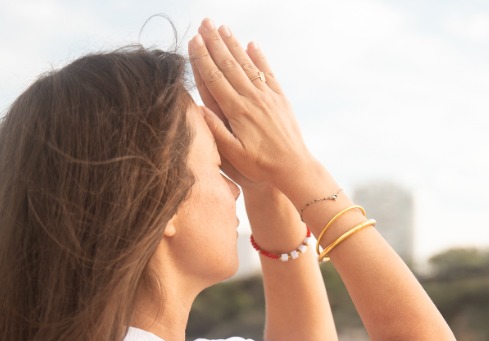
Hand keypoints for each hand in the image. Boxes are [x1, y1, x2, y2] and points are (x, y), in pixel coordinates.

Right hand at [188, 20, 314, 190]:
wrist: (295, 168)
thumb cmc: (261, 166)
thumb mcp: (234, 154)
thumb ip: (215, 131)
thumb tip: (197, 108)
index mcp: (238, 111)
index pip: (215, 79)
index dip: (202, 58)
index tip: (194, 40)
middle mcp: (253, 99)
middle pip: (229, 65)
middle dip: (215, 42)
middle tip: (204, 23)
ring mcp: (268, 97)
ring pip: (247, 65)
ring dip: (234, 45)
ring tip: (222, 27)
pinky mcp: (281, 99)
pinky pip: (268, 73)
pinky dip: (260, 58)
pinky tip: (252, 44)